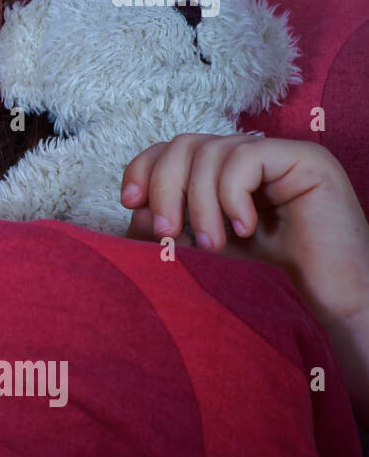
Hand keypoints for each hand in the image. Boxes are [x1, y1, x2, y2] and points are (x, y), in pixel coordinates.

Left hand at [120, 134, 368, 325]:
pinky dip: (232, 195)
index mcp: (218, 176)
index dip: (143, 170)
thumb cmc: (265, 287)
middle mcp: (247, 160)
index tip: (131, 204)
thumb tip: (135, 206)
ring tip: (213, 244)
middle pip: (184, 145)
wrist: (326, 312)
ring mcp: (278, 156)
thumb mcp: (200, 255)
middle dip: (165, 186)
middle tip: (170, 233)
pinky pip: (246, 158)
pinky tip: (245, 229)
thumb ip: (166, 228)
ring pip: (211, 150)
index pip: (168, 151)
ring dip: (200, 201)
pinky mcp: (307, 160)